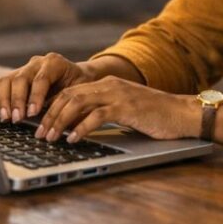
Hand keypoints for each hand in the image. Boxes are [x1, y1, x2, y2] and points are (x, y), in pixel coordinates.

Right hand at [0, 53, 95, 122]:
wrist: (76, 76)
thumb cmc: (80, 86)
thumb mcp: (78, 92)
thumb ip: (66, 103)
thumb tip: (56, 123)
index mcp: (55, 63)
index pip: (41, 78)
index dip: (35, 96)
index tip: (32, 113)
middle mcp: (36, 63)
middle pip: (21, 78)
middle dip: (17, 100)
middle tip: (16, 119)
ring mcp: (23, 69)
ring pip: (7, 80)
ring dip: (3, 100)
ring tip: (5, 118)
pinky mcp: (13, 77)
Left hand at [34, 76, 197, 142]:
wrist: (182, 113)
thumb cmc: (154, 115)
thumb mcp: (124, 110)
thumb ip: (103, 112)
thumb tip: (78, 126)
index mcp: (106, 84)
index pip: (71, 92)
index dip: (53, 107)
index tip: (41, 123)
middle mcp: (108, 85)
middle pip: (69, 96)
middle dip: (51, 115)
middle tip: (40, 133)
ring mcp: (117, 95)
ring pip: (78, 103)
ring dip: (60, 121)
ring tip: (51, 137)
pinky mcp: (126, 107)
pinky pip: (97, 116)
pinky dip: (81, 127)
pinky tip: (73, 139)